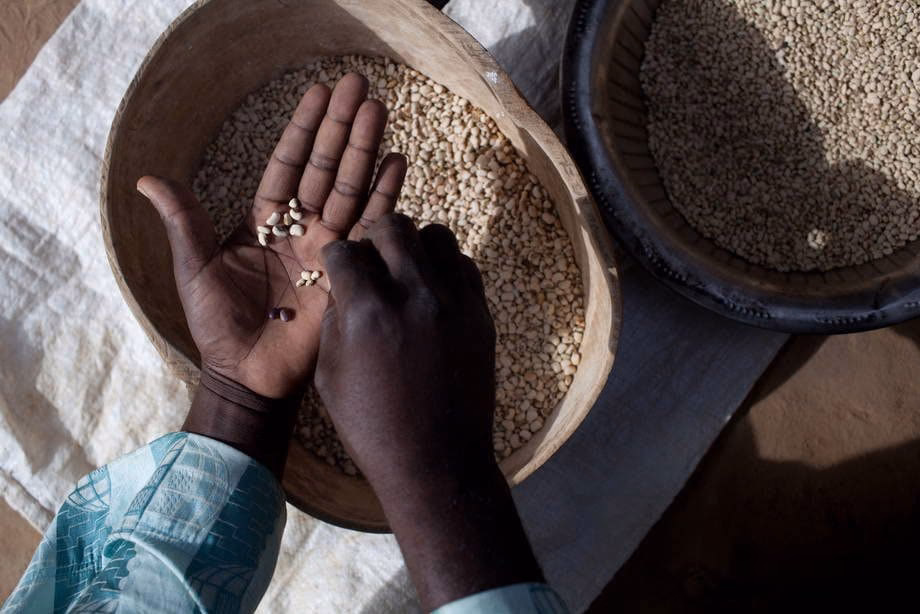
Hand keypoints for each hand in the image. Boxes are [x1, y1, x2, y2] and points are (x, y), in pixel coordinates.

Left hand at [138, 73, 406, 398]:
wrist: (247, 373)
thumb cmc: (217, 324)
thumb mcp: (194, 268)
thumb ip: (183, 221)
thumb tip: (146, 178)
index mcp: (265, 221)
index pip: (289, 164)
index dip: (304, 129)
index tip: (319, 93)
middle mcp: (301, 228)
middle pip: (325, 168)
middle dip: (341, 127)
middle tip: (358, 86)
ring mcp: (328, 249)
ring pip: (350, 189)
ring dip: (365, 151)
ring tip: (378, 111)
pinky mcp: (348, 273)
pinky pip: (369, 230)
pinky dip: (383, 198)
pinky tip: (395, 164)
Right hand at [316, 213, 496, 487]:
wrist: (437, 461)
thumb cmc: (372, 425)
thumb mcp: (330, 374)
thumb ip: (335, 318)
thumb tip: (345, 284)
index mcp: (368, 312)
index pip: (345, 251)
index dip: (336, 257)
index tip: (339, 267)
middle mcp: (414, 296)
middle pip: (392, 227)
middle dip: (373, 237)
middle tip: (371, 259)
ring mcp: (455, 302)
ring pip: (436, 236)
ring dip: (414, 246)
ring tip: (405, 270)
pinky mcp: (481, 314)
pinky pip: (464, 265)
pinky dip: (445, 268)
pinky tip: (432, 291)